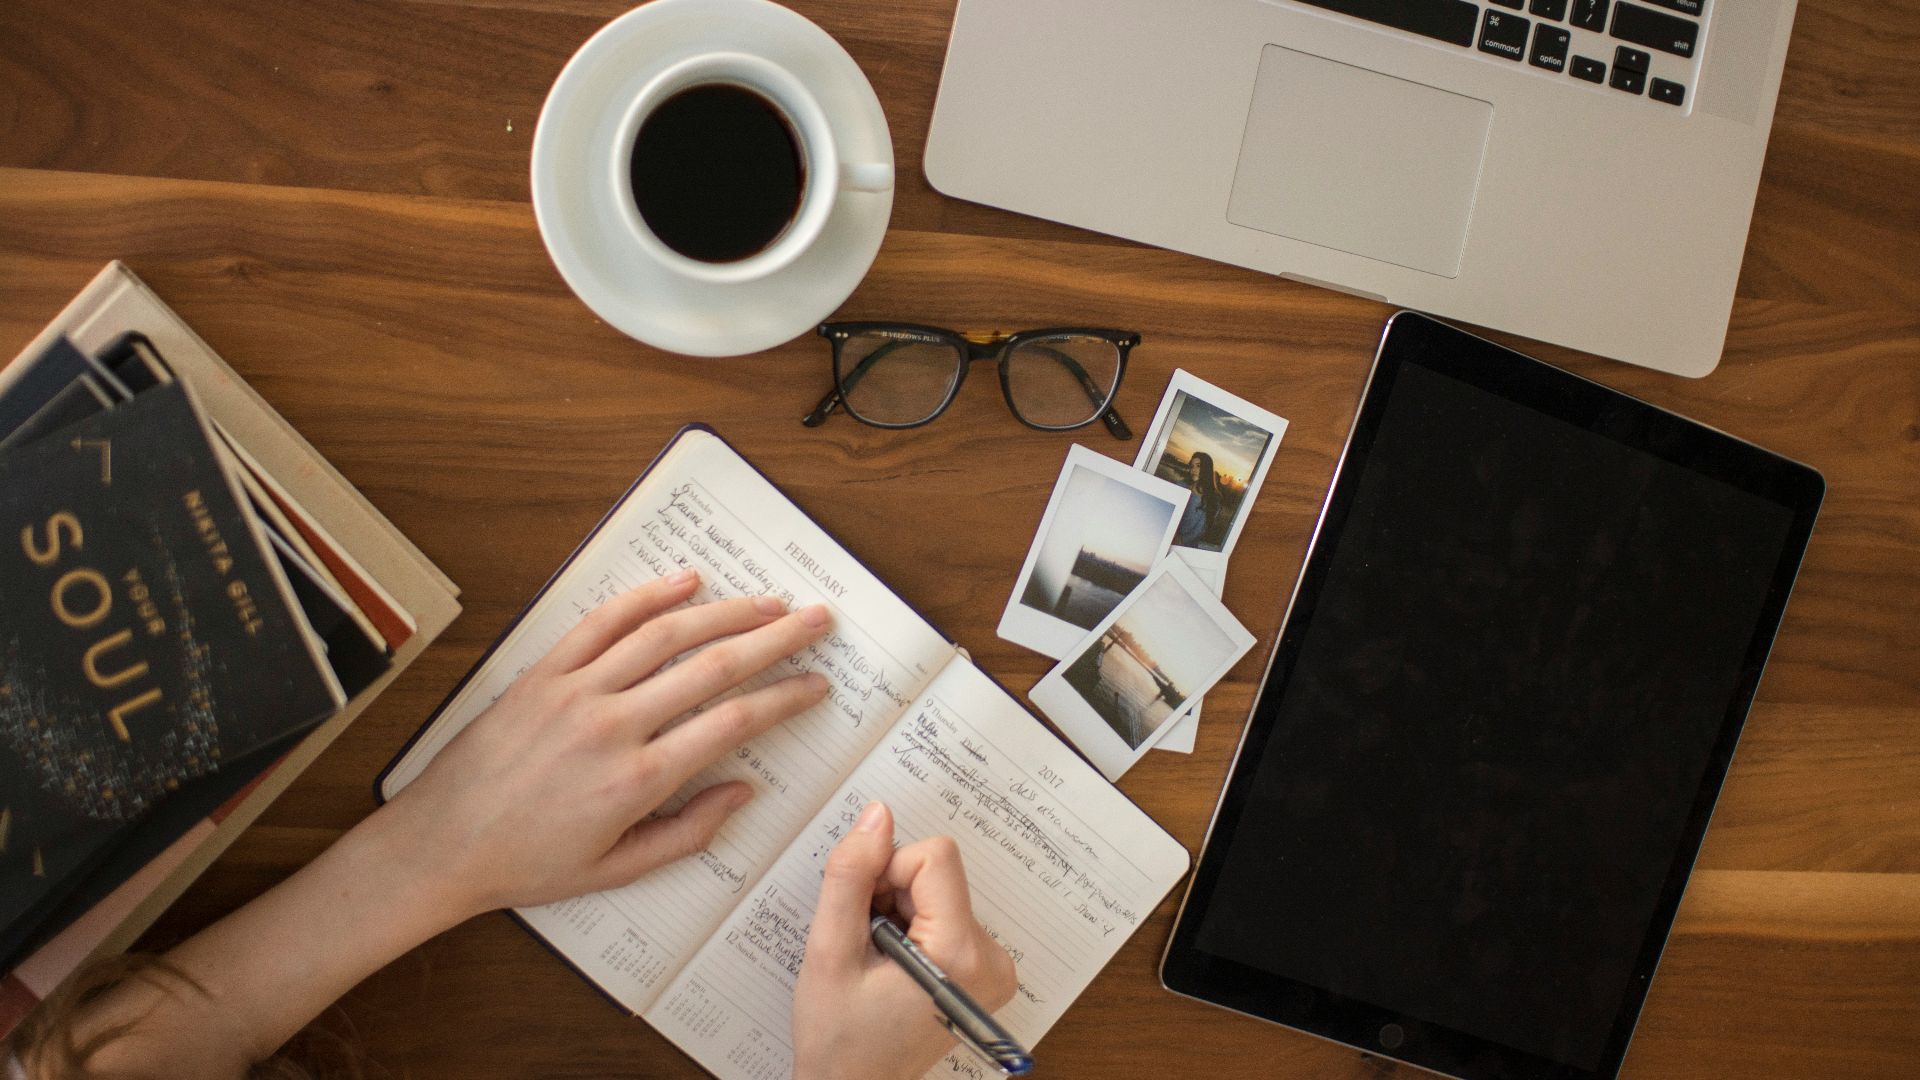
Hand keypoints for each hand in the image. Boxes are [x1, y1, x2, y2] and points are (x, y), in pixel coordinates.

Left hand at [384, 568, 831, 918]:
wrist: (440, 844)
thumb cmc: (527, 863)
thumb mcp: (617, 870)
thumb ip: (687, 832)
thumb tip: (743, 791)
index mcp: (637, 781)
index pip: (733, 722)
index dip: (785, 698)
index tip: (816, 684)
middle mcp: (612, 726)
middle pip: (713, 666)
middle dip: (775, 639)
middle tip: (816, 620)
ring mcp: (575, 692)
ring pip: (665, 635)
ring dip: (725, 611)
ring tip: (768, 601)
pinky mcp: (543, 673)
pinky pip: (602, 622)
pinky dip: (646, 597)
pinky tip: (686, 582)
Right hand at [793, 802, 1018, 1079]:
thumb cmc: (840, 1038)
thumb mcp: (830, 951)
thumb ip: (850, 876)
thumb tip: (877, 815)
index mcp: (962, 953)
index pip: (934, 857)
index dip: (886, 872)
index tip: (864, 915)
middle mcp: (992, 958)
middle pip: (937, 872)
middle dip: (890, 894)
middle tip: (865, 945)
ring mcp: (992, 966)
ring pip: (937, 889)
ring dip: (897, 911)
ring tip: (876, 961)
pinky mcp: (983, 969)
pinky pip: (945, 912)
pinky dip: (912, 926)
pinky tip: (892, 965)